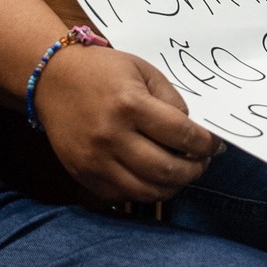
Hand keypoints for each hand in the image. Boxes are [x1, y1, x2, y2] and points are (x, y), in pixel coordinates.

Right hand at [34, 44, 222, 202]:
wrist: (51, 78)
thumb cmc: (101, 70)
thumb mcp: (142, 70)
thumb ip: (170, 100)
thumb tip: (193, 133)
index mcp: (130, 105)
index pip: (182, 136)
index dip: (206, 144)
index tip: (215, 146)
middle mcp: (112, 136)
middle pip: (167, 170)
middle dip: (194, 170)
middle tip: (201, 162)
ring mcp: (95, 160)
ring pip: (147, 191)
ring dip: (172, 186)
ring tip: (180, 172)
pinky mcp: (83, 175)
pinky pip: (122, 196)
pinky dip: (144, 191)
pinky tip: (152, 177)